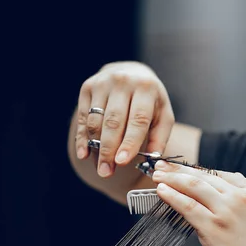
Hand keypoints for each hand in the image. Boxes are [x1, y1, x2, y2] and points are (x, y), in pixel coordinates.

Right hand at [74, 61, 174, 176]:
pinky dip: (82, 138)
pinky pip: (83, 117)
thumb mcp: (163, 115)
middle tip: (107, 172)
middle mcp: (123, 82)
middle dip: (109, 149)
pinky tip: (84, 154)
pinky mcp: (87, 87)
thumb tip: (153, 160)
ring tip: (100, 168)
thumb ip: (159, 137)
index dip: (129, 142)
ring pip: (96, 120)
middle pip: (114, 121)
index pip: (138, 119)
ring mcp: (103, 83)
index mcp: (146, 88)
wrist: (130, 73)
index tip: (122, 162)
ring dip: (96, 147)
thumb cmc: (150, 101)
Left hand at [151, 161, 245, 245]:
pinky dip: (171, 196)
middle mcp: (240, 197)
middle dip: (180, 170)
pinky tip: (162, 191)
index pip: (221, 174)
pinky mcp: (213, 228)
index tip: (188, 170)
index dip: (200, 170)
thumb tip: (236, 186)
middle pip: (204, 176)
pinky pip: (187, 206)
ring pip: (193, 186)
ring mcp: (225, 211)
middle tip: (164, 167)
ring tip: (158, 175)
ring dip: (172, 179)